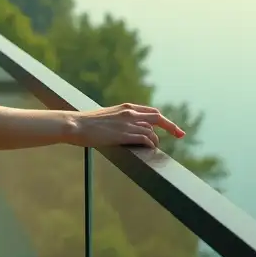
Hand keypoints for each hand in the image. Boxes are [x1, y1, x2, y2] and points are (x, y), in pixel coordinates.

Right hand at [69, 103, 184, 149]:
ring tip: (155, 148)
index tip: (173, 127)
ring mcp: (128, 123)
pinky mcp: (124, 134)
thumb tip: (125, 129)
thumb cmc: (87, 123)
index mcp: (126, 107)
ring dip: (156, 140)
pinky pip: (145, 139)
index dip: (164, 120)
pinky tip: (151, 149)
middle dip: (171, 126)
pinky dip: (151, 144)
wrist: (75, 124)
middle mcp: (130, 113)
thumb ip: (119, 120)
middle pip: (158, 117)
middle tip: (181, 135)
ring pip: (152, 131)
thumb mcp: (107, 117)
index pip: (151, 112)